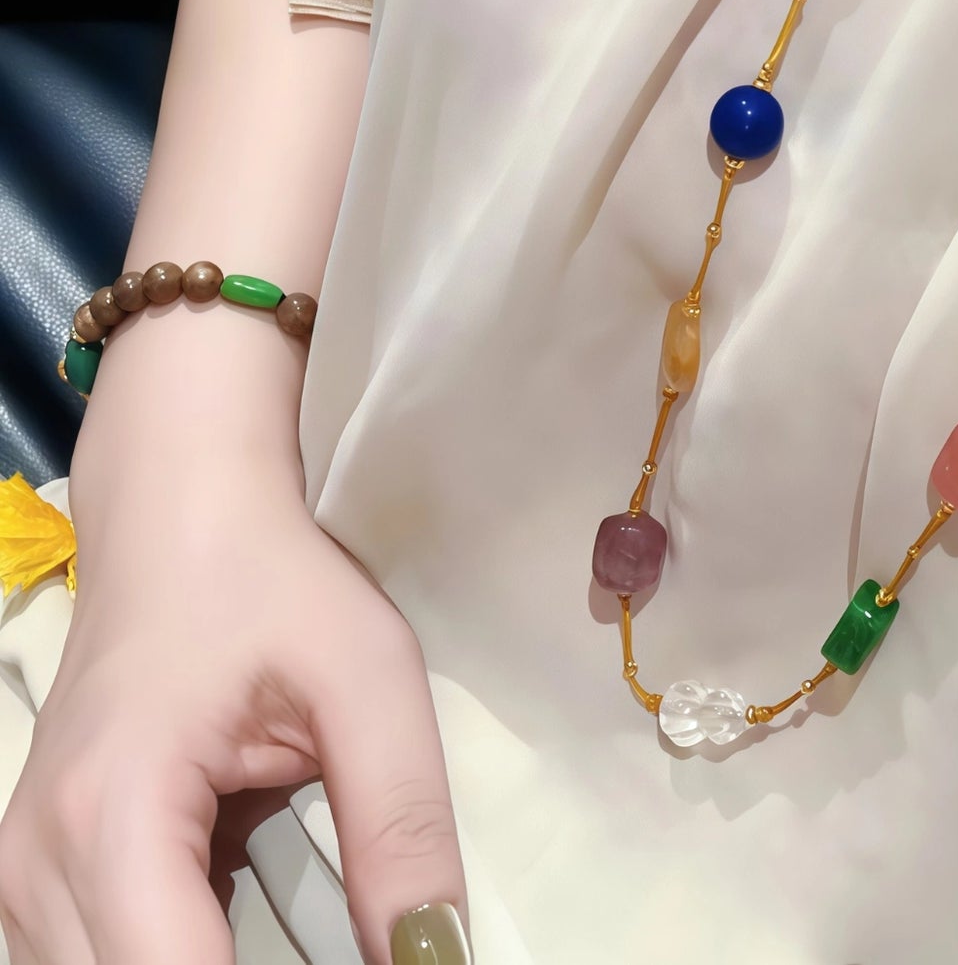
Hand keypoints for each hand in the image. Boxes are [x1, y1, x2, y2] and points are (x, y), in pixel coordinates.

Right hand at [0, 443, 463, 963]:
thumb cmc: (271, 580)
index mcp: (114, 818)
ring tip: (304, 935)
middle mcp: (39, 864)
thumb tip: (438, 954)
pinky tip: (246, 916)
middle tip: (355, 948)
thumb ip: (401, 823)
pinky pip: (100, 959)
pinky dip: (180, 955)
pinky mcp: (40, 871)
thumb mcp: (369, 679)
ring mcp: (25, 873)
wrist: (179, 514)